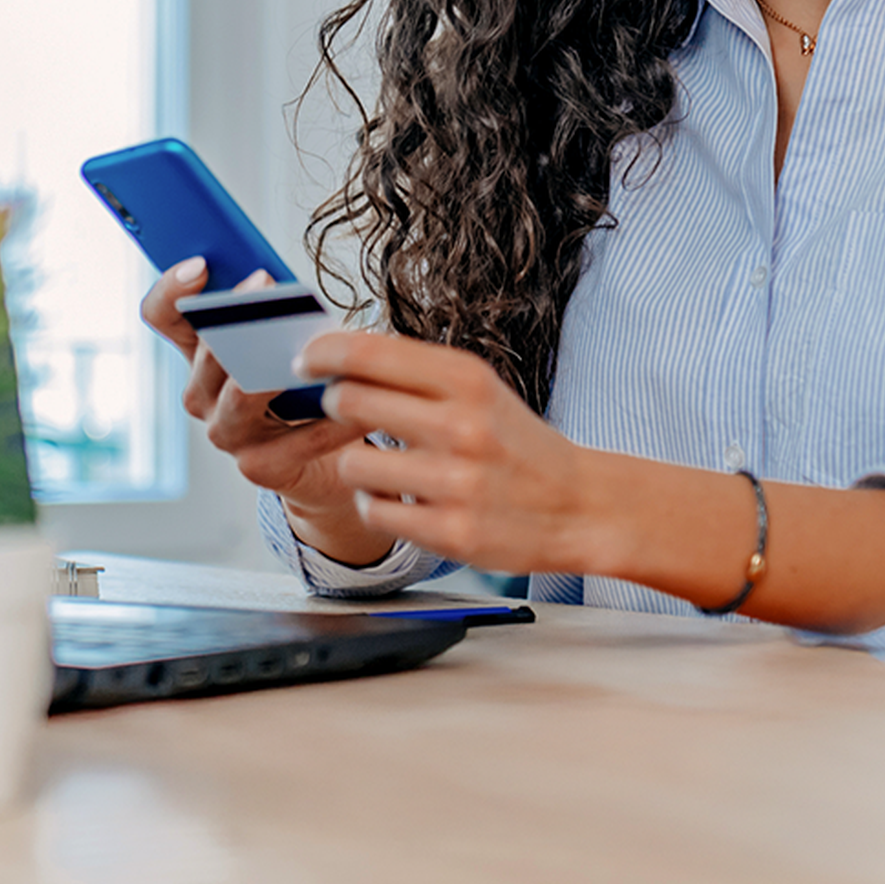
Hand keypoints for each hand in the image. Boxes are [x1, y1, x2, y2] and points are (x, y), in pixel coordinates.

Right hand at [136, 260, 378, 556]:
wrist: (327, 461)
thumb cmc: (305, 389)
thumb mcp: (288, 341)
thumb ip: (277, 313)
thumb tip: (284, 285)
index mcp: (201, 355)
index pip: (164, 316)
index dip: (171, 289)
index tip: (201, 264)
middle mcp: (203, 395)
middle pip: (204, 353)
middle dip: (235, 316)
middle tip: (265, 283)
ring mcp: (227, 434)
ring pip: (239, 396)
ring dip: (273, 369)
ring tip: (310, 350)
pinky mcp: (260, 468)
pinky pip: (298, 440)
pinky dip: (333, 422)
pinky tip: (360, 407)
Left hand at [298, 329, 604, 577]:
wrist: (579, 505)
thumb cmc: (517, 443)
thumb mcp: (478, 389)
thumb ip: (416, 372)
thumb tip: (342, 354)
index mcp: (467, 379)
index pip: (369, 351)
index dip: (323, 353)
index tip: (306, 360)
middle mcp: (462, 425)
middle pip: (348, 401)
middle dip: (335, 405)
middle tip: (344, 411)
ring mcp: (456, 482)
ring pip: (353, 464)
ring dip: (357, 463)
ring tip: (384, 464)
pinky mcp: (450, 532)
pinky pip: (373, 512)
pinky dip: (377, 505)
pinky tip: (402, 499)